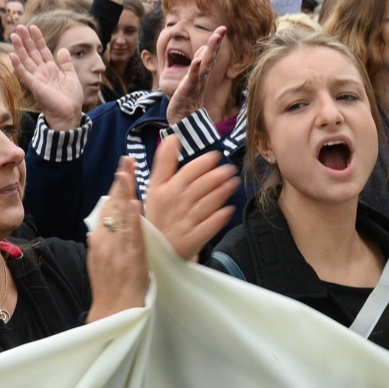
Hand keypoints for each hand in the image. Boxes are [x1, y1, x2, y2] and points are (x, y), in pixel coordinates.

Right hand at [9, 24, 83, 128]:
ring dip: (19, 48)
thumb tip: (63, 49)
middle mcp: (42, 72)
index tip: (33, 27)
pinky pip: (24, 74)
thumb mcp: (71, 77)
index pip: (43, 50)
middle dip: (26, 40)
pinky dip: (18, 65)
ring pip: (26, 60)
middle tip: (19, 27)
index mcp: (51, 69)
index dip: (38, 39)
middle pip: (32, 53)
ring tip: (14, 35)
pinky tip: (12, 55)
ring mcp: (37, 79)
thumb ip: (66, 64)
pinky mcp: (34, 86)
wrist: (69, 114)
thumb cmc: (70, 98)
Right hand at [85, 160, 148, 321]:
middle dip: (120, 183)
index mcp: (99, 240)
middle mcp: (104, 243)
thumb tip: (112, 214)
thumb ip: (107, 235)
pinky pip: (131, 238)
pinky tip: (134, 204)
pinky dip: (132, 221)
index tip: (123, 166)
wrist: (113, 312)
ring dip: (124, 195)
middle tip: (127, 160)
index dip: (116, 186)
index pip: (107, 207)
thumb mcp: (103, 256)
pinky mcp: (130, 261)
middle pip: (111, 207)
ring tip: (128, 173)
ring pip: (120, 219)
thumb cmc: (111, 285)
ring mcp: (116, 251)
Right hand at [145, 136, 238, 258]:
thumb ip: (163, 162)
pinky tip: (229, 209)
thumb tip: (172, 137)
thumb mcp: (154, 187)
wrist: (154, 249)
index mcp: (166, 190)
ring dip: (223, 192)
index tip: (216, 156)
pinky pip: (208, 227)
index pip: (188, 172)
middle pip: (201, 186)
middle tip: (231, 169)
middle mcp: (176, 204)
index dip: (204, 163)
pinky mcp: (192, 240)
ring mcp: (184, 223)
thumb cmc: (158, 213)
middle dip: (218, 176)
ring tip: (234, 183)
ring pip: (207, 204)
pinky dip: (219, 218)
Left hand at [166, 26, 224, 124]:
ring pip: (205, 65)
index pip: (211, 55)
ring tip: (214, 39)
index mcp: (203, 73)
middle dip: (216, 43)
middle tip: (222, 30)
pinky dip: (196, 69)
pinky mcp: (189, 89)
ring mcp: (197, 83)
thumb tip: (204, 50)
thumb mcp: (193, 79)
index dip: (217, 42)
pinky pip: (193, 78)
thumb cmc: (188, 99)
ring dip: (210, 52)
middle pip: (211, 57)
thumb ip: (199, 65)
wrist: (184, 121)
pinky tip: (198, 60)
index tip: (222, 28)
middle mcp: (202, 77)